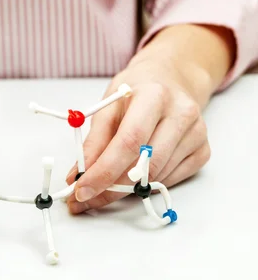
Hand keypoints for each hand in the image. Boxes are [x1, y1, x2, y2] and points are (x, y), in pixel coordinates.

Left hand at [65, 25, 234, 213]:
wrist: (170, 80)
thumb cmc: (135, 92)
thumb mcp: (107, 107)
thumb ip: (93, 142)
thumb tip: (77, 177)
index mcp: (154, 96)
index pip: (128, 142)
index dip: (103, 172)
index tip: (80, 190)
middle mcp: (181, 114)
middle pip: (145, 165)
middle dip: (109, 189)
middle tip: (83, 200)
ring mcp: (197, 133)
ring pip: (156, 177)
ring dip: (124, 190)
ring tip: (102, 189)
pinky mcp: (202, 150)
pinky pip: (169, 180)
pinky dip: (145, 185)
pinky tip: (132, 176)